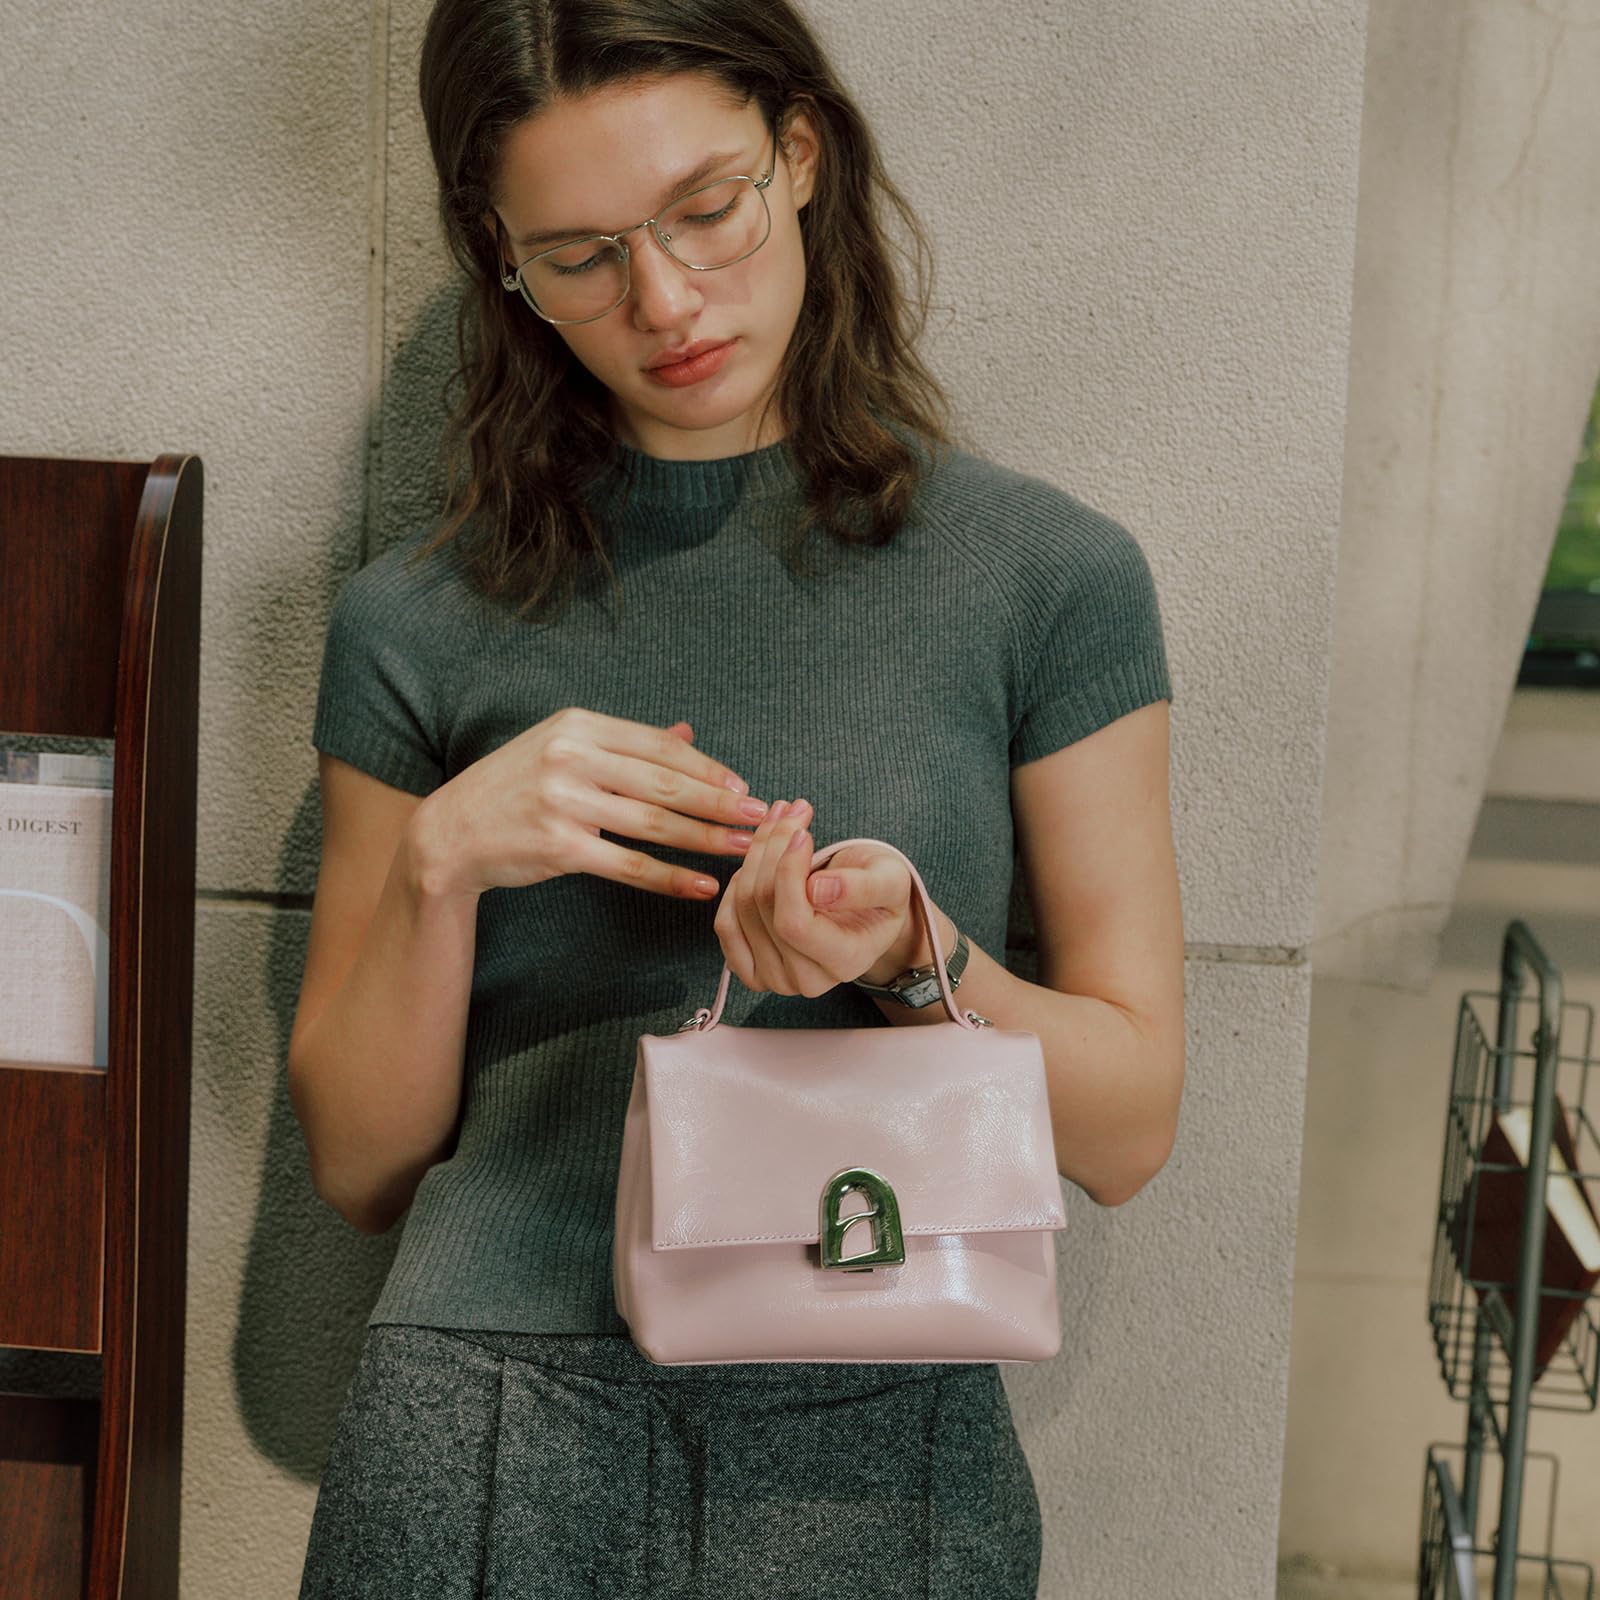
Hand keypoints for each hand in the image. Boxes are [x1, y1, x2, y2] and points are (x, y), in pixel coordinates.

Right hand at [411, 707, 768, 900]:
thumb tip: (687, 733)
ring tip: (743, 850)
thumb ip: (626, 743)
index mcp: (578, 725)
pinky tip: (701, 885)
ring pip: (653, 822)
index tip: (741, 785)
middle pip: (663, 782)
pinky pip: (628, 864)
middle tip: (759, 816)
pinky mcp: (557, 847)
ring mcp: (562, 802)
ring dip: (705, 838)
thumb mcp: (565, 748)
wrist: (450, 832)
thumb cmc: (516, 787)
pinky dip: (670, 876)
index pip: (658, 745)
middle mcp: (570, 758)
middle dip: (719, 801)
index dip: (706, 767)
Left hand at [713, 797, 919, 996]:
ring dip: (755, 855)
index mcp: (845, 962)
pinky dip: (737, 884)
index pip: (795, 923)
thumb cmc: (880, 892)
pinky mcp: (749, 968)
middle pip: (765, 908)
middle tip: (789, 810)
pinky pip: (725, 924)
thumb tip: (817, 890)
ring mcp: (773, 979)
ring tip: (778, 822)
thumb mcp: (890, 879)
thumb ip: (862, 886)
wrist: (866, 911)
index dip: (789, 872)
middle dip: (772, 849)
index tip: (803, 833)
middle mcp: (806, 981)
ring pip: (742, 907)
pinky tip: (760, 863)